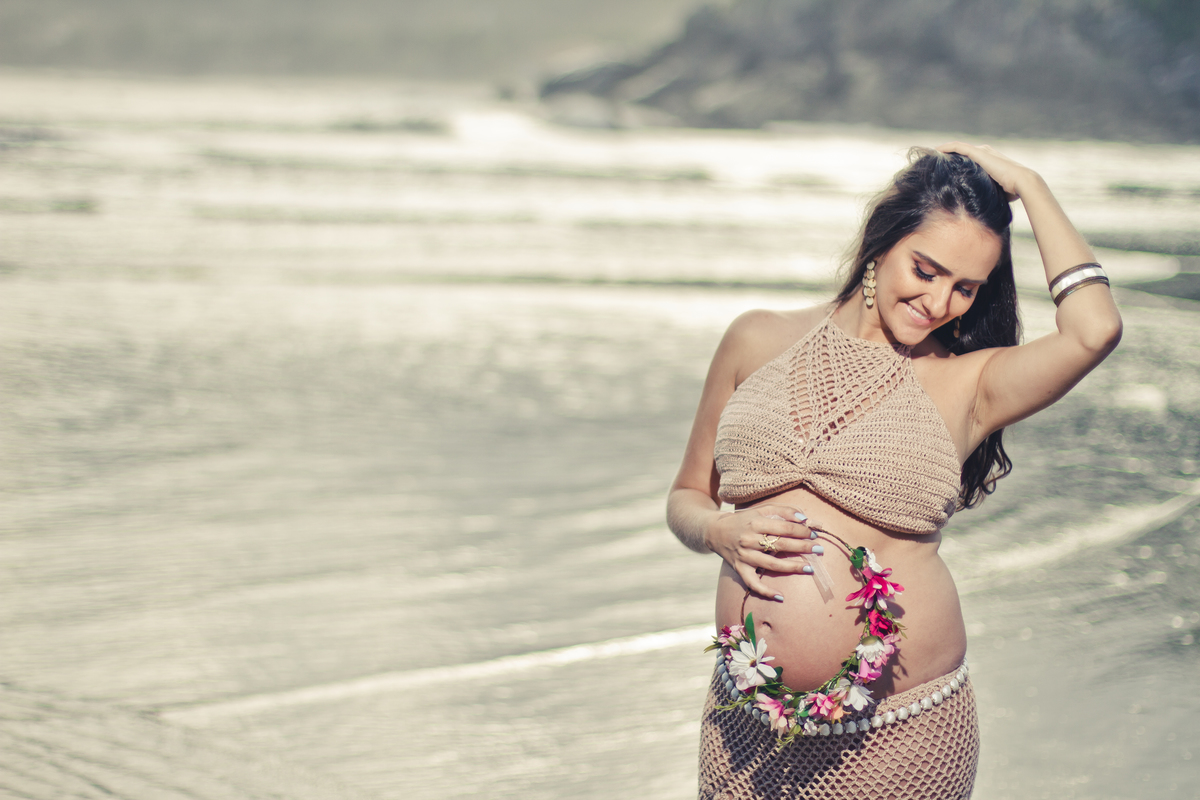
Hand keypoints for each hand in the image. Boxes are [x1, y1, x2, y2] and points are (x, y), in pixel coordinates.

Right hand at [704, 504, 821, 599]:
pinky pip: (753, 584)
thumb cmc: (744, 519)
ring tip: (810, 568)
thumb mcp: (761, 510)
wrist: (715, 531)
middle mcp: (749, 539)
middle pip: (781, 545)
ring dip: (792, 567)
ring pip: (772, 564)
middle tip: (819, 549)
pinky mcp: (739, 569)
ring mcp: (744, 556)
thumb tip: (805, 518)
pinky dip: (766, 591)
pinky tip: (781, 597)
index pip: (784, 527)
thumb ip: (784, 511)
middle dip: (803, 547)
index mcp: (755, 522)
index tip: (815, 533)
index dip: (802, 530)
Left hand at [936, 141, 1037, 200]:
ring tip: (930, 155)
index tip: (944, 169)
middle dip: (948, 156)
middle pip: (962, 152)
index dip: (957, 162)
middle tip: (933, 161)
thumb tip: (981, 208)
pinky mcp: (978, 153)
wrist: (1022, 182)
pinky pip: (957, 147)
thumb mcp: (997, 191)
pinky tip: (935, 151)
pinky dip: (945, 148)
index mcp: (990, 161)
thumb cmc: (1013, 191)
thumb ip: (988, 193)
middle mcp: (985, 153)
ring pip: (958, 148)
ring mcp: (982, 152)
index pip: (969, 159)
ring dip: (943, 150)